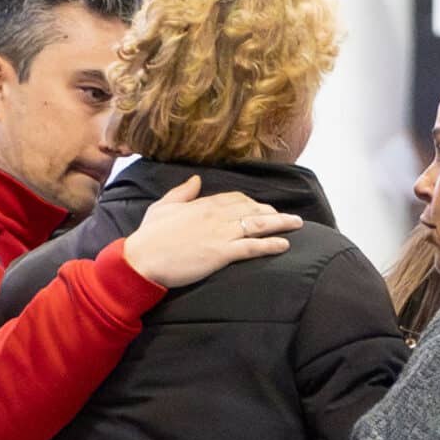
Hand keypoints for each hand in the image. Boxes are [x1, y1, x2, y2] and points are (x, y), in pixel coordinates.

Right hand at [122, 176, 302, 288]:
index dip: (252, 203)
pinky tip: (284, 245)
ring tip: (297, 225)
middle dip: (272, 212)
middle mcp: (215, 215)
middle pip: (251, 209)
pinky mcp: (221, 253)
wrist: (142, 259)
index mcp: (202, 204)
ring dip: (281, 223)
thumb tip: (196, 179)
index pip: (235, 199)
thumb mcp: (163, 207)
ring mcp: (220, 234)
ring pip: (258, 225)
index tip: (262, 208)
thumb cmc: (149, 237)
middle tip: (287, 217)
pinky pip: (252, 247)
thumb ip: (181, 192)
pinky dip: (271, 244)